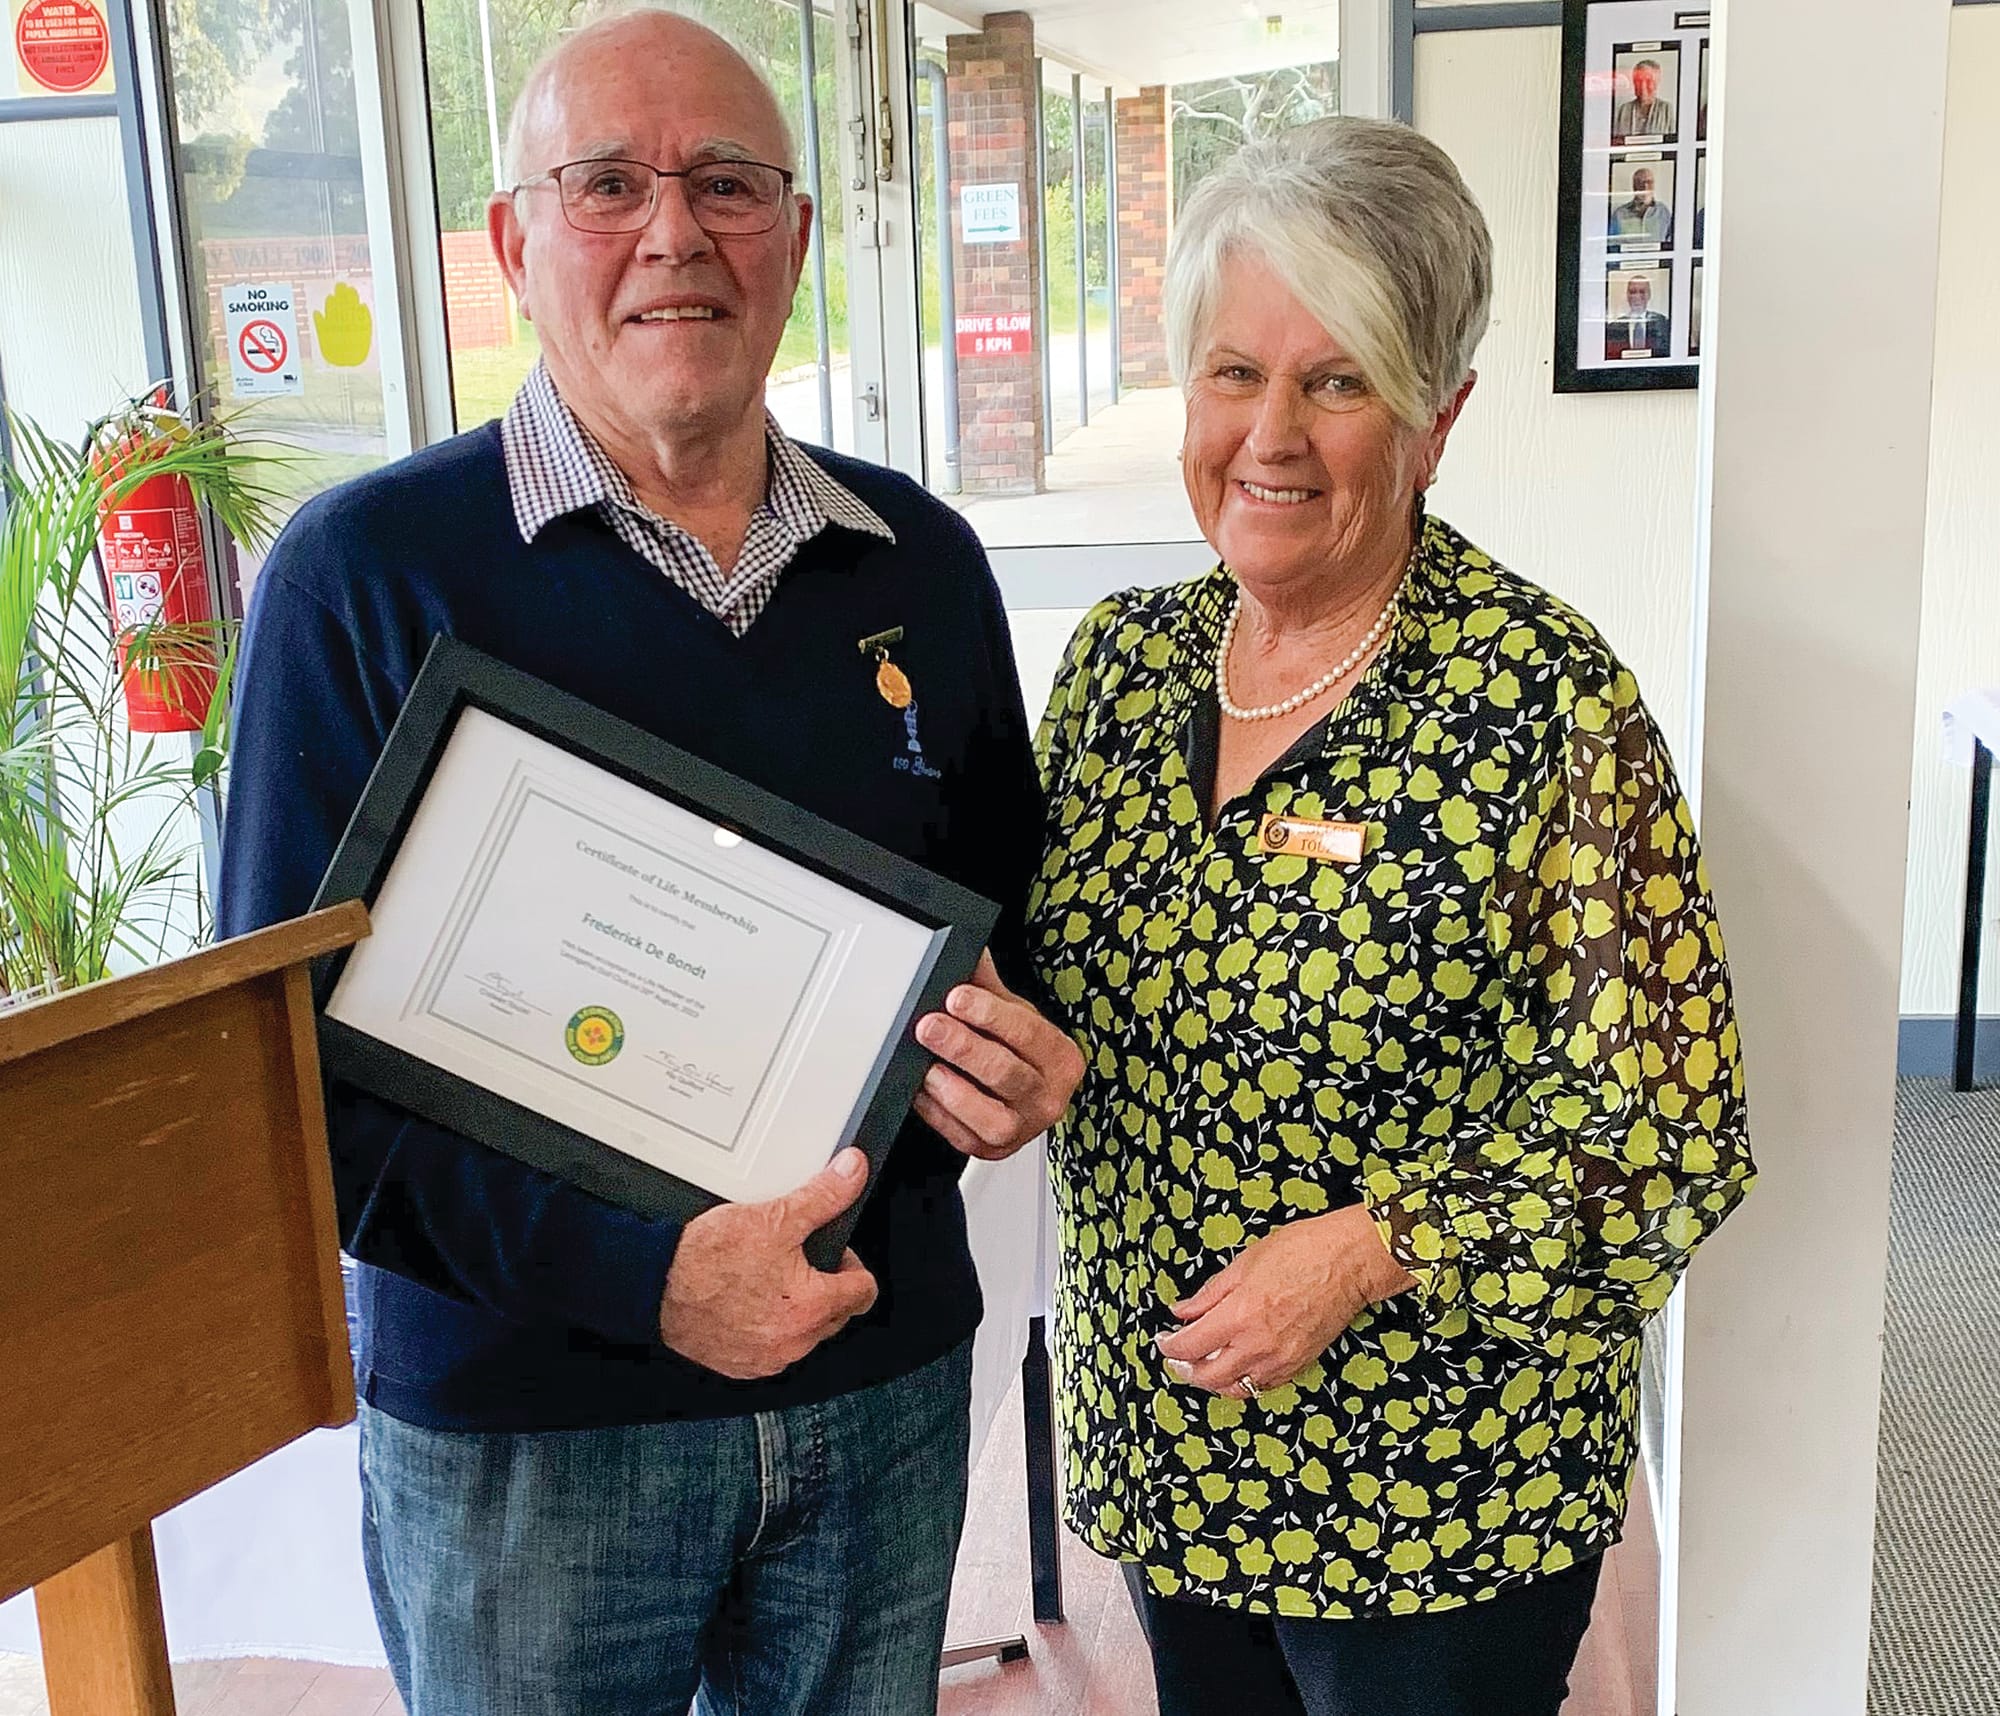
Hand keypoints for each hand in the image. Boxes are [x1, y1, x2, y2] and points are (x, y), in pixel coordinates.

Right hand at [658, 1147, 878, 1378]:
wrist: (652, 1284)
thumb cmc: (705, 1258)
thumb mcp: (773, 1217)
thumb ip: (823, 1197)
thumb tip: (852, 1174)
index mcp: (809, 1308)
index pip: (863, 1291)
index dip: (851, 1264)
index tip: (834, 1252)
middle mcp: (792, 1343)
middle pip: (836, 1313)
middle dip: (825, 1284)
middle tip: (795, 1258)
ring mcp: (766, 1359)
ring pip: (805, 1331)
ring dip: (797, 1307)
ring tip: (768, 1276)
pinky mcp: (741, 1366)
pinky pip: (772, 1347)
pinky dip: (768, 1326)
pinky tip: (748, 1299)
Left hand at [912, 951, 1084, 1161]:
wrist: (1027, 1095)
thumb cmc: (1022, 1053)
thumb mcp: (1015, 1014)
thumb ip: (989, 986)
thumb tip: (966, 950)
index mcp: (1061, 1058)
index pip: (1028, 1033)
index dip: (990, 1014)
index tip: (956, 998)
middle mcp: (1048, 1098)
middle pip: (1006, 1074)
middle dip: (963, 1048)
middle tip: (929, 1026)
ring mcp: (1022, 1130)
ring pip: (990, 1118)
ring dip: (952, 1090)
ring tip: (926, 1067)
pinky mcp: (993, 1151)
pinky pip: (962, 1138)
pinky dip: (937, 1115)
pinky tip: (921, 1092)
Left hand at [1154, 1204, 1415, 1397]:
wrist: (1350, 1262)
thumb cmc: (1302, 1251)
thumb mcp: (1244, 1263)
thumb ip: (1209, 1294)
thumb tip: (1182, 1312)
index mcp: (1239, 1314)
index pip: (1191, 1345)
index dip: (1170, 1347)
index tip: (1164, 1340)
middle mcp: (1258, 1344)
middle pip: (1208, 1377)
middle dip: (1186, 1370)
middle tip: (1177, 1357)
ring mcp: (1280, 1359)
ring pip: (1235, 1388)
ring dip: (1213, 1380)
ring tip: (1203, 1364)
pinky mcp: (1299, 1364)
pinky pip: (1263, 1386)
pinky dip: (1243, 1381)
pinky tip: (1236, 1366)